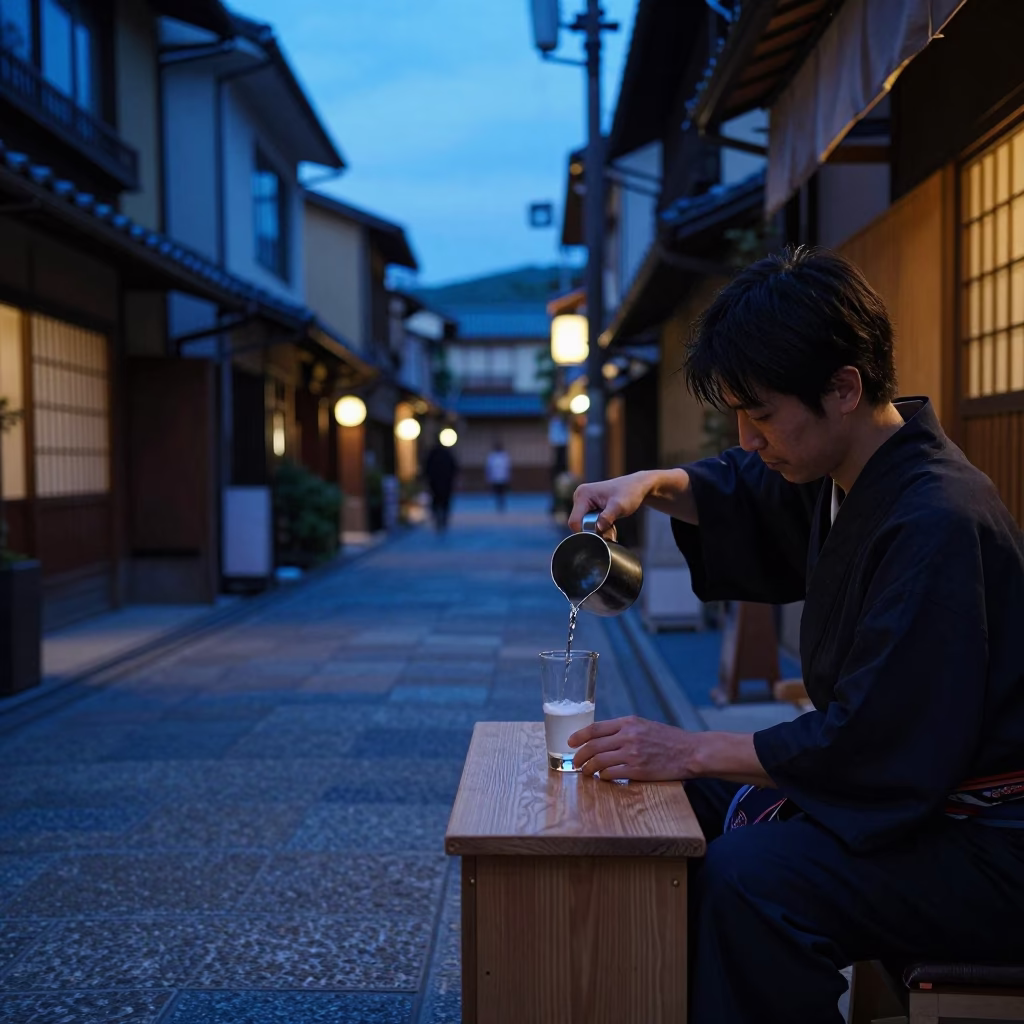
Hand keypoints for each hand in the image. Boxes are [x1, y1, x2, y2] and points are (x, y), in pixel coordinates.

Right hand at [567, 472, 653, 535]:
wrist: (637, 486)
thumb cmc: (629, 492)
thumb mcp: (619, 506)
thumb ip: (607, 518)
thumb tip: (597, 529)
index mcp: (582, 495)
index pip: (574, 522)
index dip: (586, 531)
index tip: (602, 533)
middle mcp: (579, 497)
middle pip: (579, 524)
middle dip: (594, 531)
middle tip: (611, 529)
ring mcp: (583, 502)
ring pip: (585, 525)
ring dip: (598, 530)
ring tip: (612, 525)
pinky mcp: (588, 506)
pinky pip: (589, 522)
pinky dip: (599, 526)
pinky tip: (609, 522)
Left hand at [569, 715, 696, 781]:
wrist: (690, 752)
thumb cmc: (669, 739)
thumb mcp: (645, 726)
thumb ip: (625, 729)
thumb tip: (603, 738)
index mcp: (628, 722)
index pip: (595, 728)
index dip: (579, 736)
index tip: (570, 742)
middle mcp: (628, 736)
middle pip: (593, 746)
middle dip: (579, 756)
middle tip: (575, 762)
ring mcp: (632, 753)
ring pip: (599, 761)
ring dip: (588, 769)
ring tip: (586, 772)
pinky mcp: (638, 770)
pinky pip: (612, 774)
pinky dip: (603, 777)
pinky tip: (603, 778)